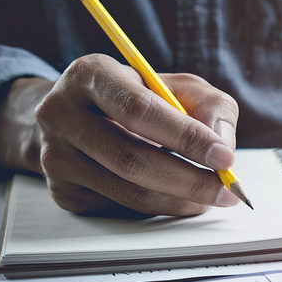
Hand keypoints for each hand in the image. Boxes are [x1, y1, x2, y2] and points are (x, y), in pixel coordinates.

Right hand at [0, 53, 241, 215]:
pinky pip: (119, 207)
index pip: (139, 110)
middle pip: (132, 158)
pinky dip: (158, 207)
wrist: (81, 116)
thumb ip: (211, 107)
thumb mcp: (178, 87)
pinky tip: (175, 196)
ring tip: (209, 197)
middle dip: (189, 179)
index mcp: (90, 74)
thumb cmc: (140, 97)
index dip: (186, 137)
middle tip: (227, 190)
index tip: (225, 159)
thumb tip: (224, 147)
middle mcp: (61, 113)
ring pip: (128, 190)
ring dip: (179, 199)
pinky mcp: (61, 189)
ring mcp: (55, 155)